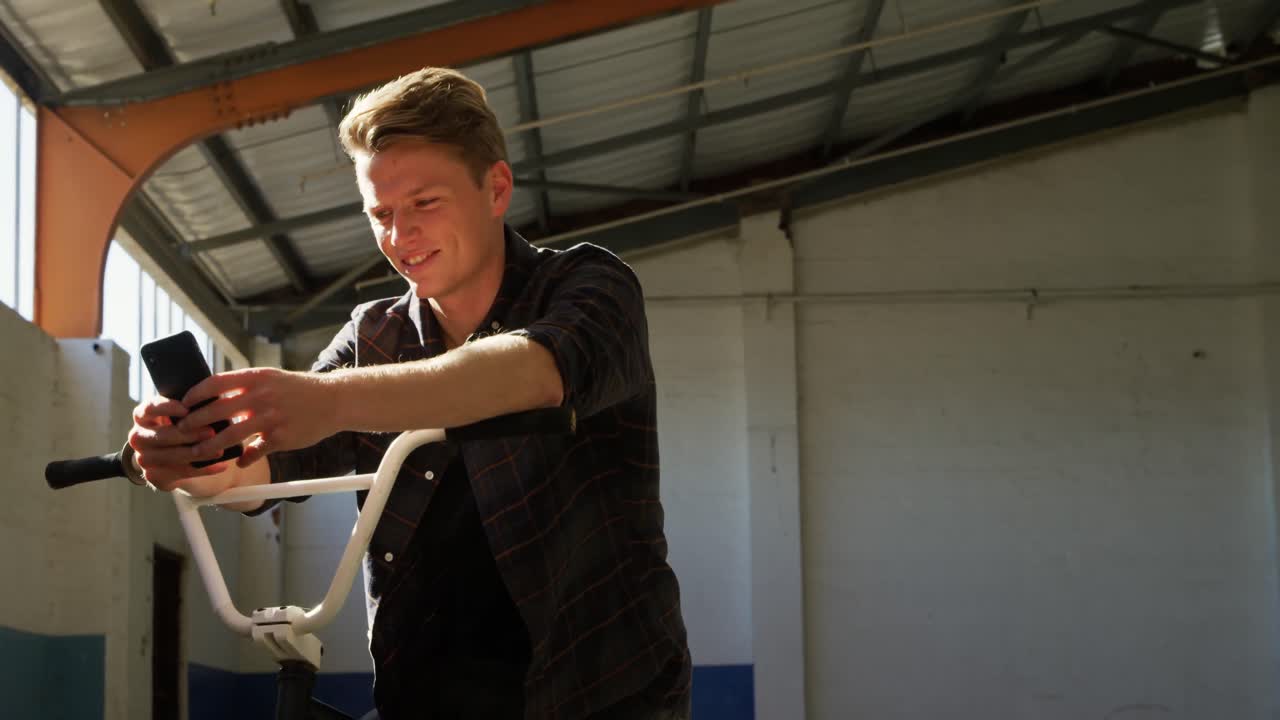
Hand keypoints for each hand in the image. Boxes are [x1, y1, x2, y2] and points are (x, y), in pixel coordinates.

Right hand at [127, 395, 237, 494]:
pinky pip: (180, 473)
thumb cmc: (181, 426)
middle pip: (162, 435)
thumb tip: (213, 401)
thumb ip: (190, 407)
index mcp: (142, 416)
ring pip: (170, 456)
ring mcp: (143, 457)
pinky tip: (221, 465)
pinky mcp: (153, 476)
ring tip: (219, 451)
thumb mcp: (181, 414)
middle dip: (189, 434)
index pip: (150, 408)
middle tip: (211, 432)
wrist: (173, 457)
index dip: (167, 408)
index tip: (187, 409)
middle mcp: (138, 436)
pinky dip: (203, 469)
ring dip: (197, 454)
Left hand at [177, 367, 337, 467]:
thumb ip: (245, 385)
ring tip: (199, 453)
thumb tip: (215, 393)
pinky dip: (245, 459)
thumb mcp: (271, 378)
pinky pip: (255, 452)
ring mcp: (271, 418)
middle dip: (194, 423)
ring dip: (211, 446)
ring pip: (231, 435)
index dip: (194, 395)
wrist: (333, 400)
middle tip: (182, 432)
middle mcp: (261, 396)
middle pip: (217, 410)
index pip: (215, 383)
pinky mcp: (282, 437)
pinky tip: (240, 463)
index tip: (183, 405)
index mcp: (256, 378)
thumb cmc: (299, 390)